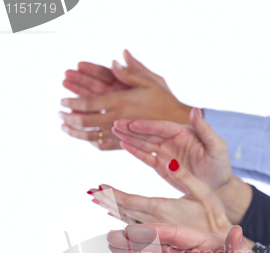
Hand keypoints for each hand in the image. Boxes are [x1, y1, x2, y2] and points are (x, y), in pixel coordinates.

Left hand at [60, 50, 191, 150]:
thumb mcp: (150, 81)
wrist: (178, 123)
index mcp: (121, 101)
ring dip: (75, 132)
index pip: (88, 103)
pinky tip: (86, 139)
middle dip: (69, 118)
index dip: (72, 103)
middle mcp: (118, 118)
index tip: (62, 101)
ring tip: (65, 128)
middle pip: (85, 121)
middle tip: (59, 115)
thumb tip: (115, 60)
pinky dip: (92, 142)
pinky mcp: (126, 143)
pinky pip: (104, 145)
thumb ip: (130, 72)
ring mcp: (121, 133)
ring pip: (91, 135)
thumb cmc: (164, 100)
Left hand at [87, 159, 235, 238]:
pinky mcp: (160, 238)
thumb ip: (185, 177)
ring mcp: (156, 233)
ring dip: (111, 211)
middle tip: (91, 193)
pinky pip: (136, 230)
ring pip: (128, 221)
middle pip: (123, 211)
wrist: (221, 246)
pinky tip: (116, 217)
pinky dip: (123, 221)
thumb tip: (169, 160)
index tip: (97, 187)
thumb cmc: (215, 216)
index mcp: (163, 209)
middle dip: (107, 201)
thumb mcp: (204, 192)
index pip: (129, 201)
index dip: (111, 194)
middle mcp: (155, 223)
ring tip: (97, 201)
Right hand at [111, 110, 252, 222]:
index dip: (146, 126)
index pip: (162, 127)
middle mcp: (172, 140)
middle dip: (132, 128)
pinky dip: (134, 151)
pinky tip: (122, 143)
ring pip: (144, 143)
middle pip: (149, 132)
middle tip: (115, 123)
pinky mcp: (162, 166)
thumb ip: (205, 129)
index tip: (132, 124)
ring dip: (129, 137)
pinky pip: (146, 156)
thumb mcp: (217, 147)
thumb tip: (195, 109)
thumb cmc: (220, 166)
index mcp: (184, 133)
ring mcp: (166, 152)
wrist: (218, 187)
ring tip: (113, 129)